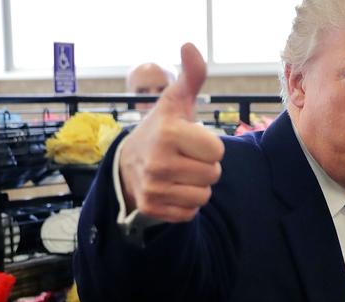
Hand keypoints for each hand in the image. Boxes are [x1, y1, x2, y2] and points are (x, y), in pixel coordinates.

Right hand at [119, 43, 223, 222]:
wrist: (127, 163)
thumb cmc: (161, 129)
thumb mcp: (175, 102)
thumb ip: (191, 76)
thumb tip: (189, 45)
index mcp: (168, 134)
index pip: (217, 152)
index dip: (209, 146)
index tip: (191, 141)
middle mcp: (158, 162)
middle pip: (213, 175)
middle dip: (204, 166)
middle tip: (184, 157)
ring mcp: (153, 188)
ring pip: (203, 196)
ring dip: (197, 185)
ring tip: (179, 173)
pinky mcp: (153, 208)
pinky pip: (190, 212)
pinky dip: (186, 203)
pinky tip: (172, 188)